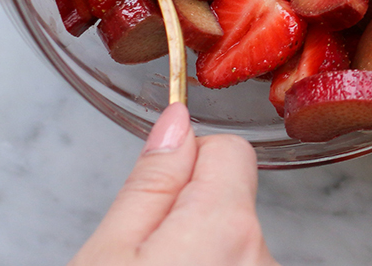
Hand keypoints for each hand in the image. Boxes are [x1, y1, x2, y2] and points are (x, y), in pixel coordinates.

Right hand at [68, 103, 280, 265]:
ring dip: (202, 252)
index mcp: (227, 226)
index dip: (185, 166)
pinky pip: (240, 265)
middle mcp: (262, 254)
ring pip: (234, 238)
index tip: (154, 199)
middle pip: (231, 198)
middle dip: (189, 217)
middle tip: (143, 258)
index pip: (230, 149)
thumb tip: (177, 121)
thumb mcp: (109, 252)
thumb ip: (150, 183)